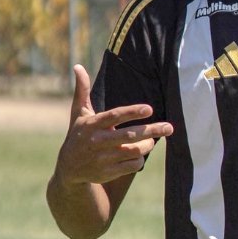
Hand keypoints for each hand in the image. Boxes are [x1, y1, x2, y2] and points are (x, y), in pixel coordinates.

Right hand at [52, 64, 173, 187]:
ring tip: (153, 139)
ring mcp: (102, 158)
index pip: (114, 116)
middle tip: (169, 127)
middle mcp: (97, 141)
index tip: (149, 109)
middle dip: (152, 130)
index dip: (132, 112)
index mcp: (92, 125)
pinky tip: (140, 154)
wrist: (68, 169)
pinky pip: (132, 165)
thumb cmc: (78, 135)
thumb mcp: (79, 114)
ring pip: (134, 151)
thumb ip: (82, 91)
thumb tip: (78, 66)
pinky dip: (139, 160)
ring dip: (147, 145)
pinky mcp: (107, 172)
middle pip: (129, 135)